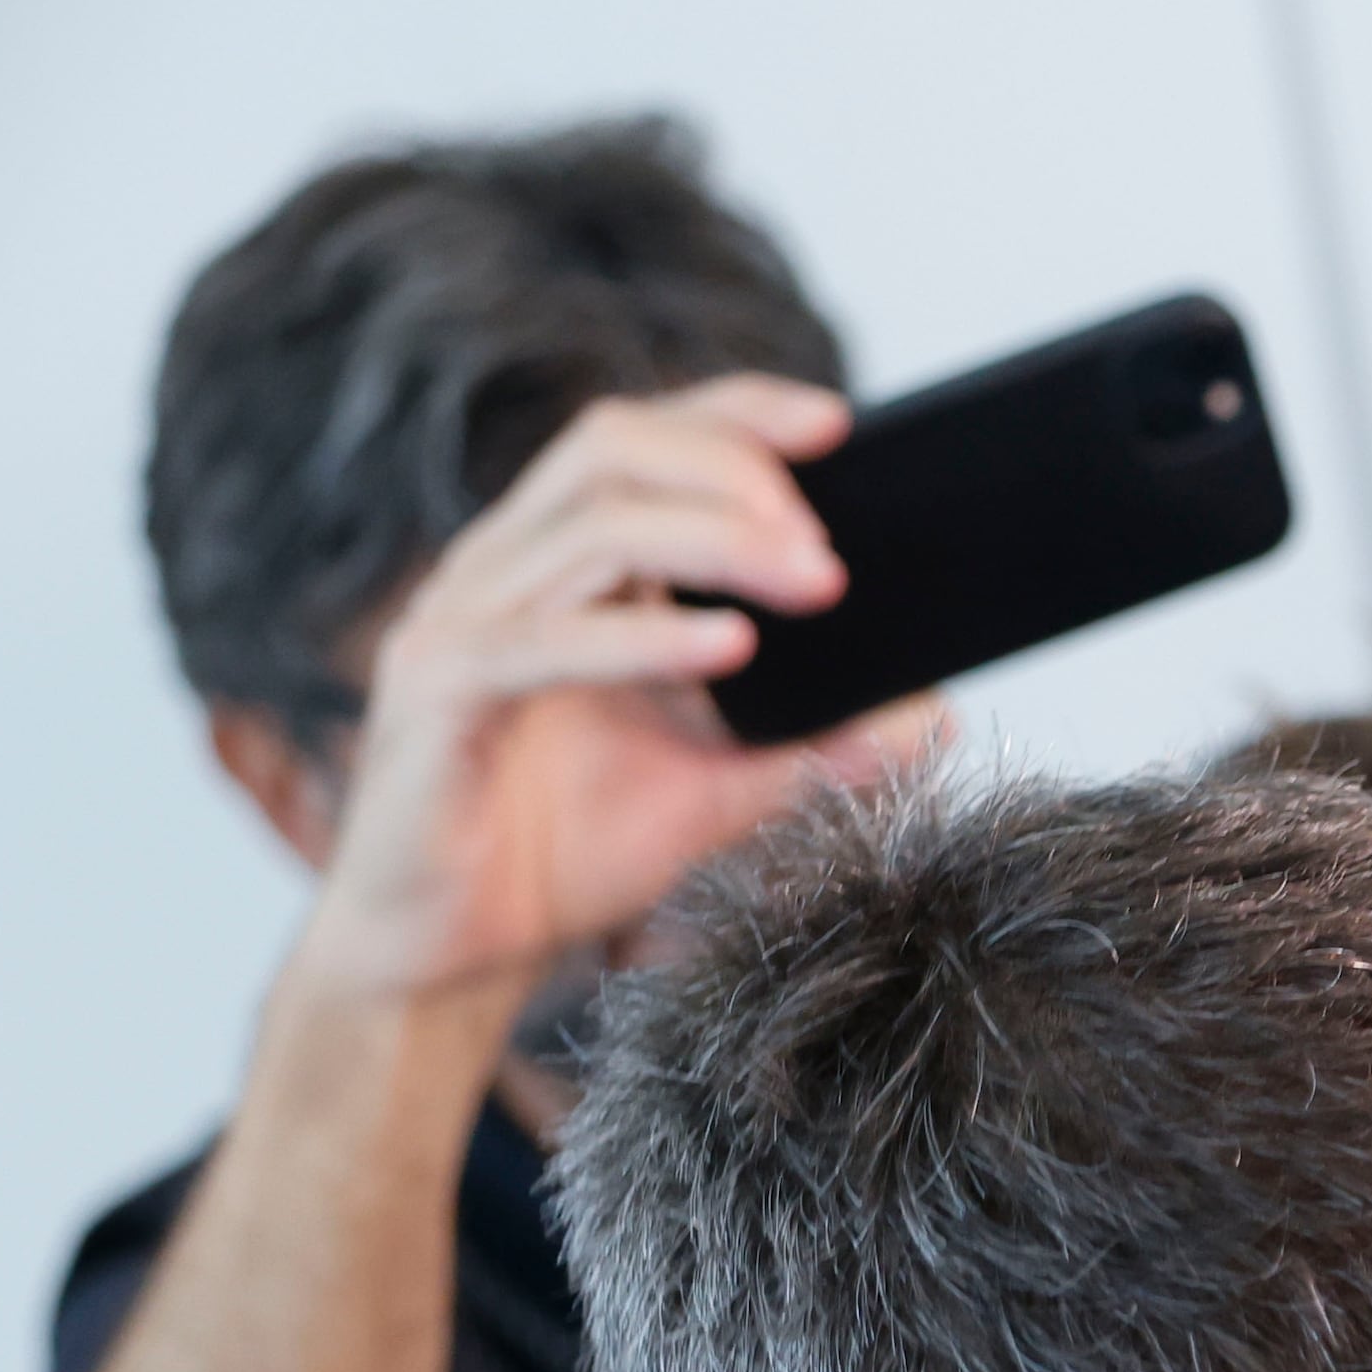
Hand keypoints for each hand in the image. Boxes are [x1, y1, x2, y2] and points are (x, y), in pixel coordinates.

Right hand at [285, 376, 928, 1032]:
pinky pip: (542, 643)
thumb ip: (814, 749)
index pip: (640, 440)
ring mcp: (460, 624)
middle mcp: (500, 570)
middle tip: (831, 546)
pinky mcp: (437, 695)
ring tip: (816, 582)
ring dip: (717, 543)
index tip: (838, 425)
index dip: (734, 414)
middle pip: (611, 449)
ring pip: (589, 530)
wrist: (446, 957)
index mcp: (556, 565)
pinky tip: (732, 648)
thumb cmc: (561, 855)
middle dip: (734, 472)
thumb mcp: (717, 793)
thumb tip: (933, 718)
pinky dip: (648, 638)